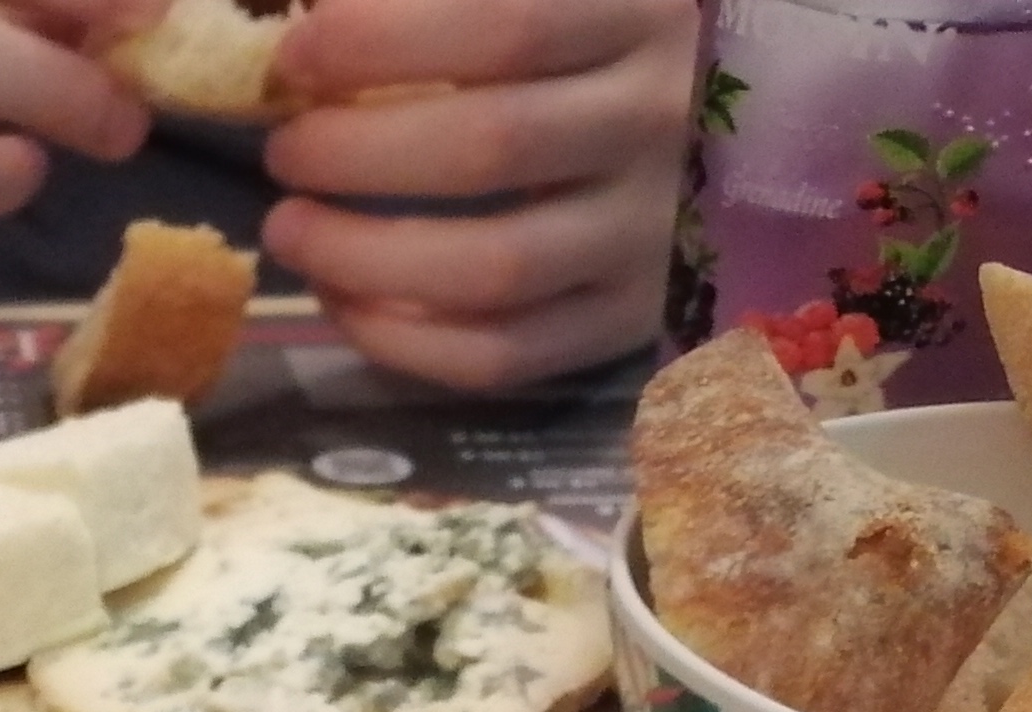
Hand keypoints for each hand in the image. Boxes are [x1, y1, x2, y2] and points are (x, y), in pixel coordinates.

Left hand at [262, 0, 695, 389]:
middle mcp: (662, 123)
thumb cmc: (609, 45)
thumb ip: (464, 1)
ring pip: (491, 267)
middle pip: (489, 147)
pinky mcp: (626, 323)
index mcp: (646, 14)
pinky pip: (500, 356)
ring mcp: (651, 235)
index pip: (510, 24)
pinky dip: (400, 340)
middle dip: (355, 154)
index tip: (296, 58)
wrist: (746, 136)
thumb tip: (312, 11)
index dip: (385, 41)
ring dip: (360, 257)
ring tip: (288, 229)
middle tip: (285, 151)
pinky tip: (343, 297)